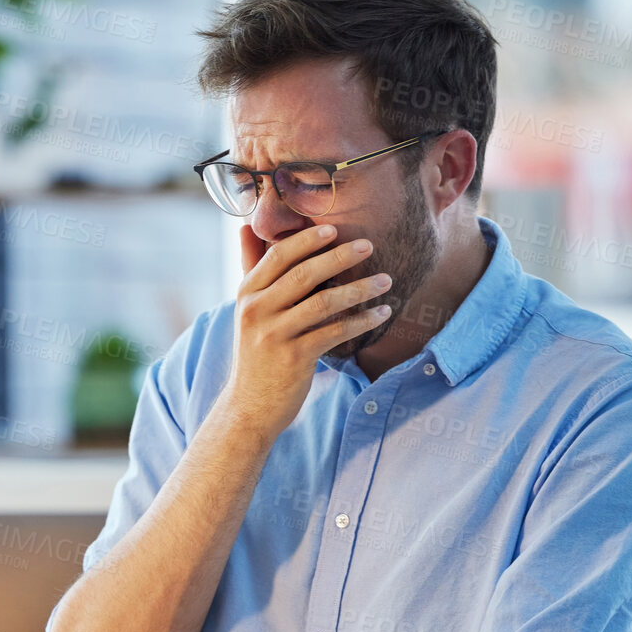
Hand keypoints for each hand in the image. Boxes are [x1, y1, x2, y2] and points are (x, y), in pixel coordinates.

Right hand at [221, 222, 391, 441]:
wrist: (250, 405)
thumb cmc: (256, 352)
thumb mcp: (247, 309)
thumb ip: (251, 269)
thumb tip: (245, 227)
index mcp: (247, 293)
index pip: (278, 256)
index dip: (307, 240)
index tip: (334, 230)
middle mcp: (257, 310)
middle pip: (304, 274)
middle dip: (340, 257)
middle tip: (369, 245)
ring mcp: (275, 334)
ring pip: (324, 302)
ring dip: (359, 289)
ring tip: (386, 280)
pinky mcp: (295, 357)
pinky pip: (335, 332)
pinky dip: (362, 320)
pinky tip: (382, 314)